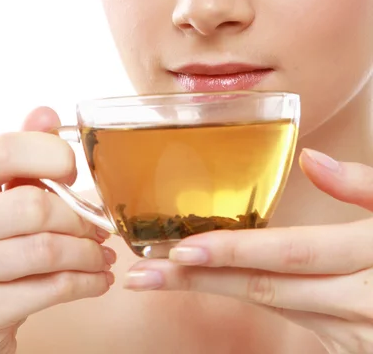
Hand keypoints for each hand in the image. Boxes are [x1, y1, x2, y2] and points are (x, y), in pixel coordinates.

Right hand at [0, 107, 114, 353]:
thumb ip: (19, 155)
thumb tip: (45, 113)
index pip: (2, 151)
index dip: (47, 154)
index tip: (71, 171)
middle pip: (31, 205)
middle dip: (77, 217)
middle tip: (98, 227)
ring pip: (45, 249)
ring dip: (87, 252)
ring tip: (102, 255)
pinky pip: (49, 289)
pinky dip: (86, 283)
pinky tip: (98, 280)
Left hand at [124, 149, 372, 353]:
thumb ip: (366, 187)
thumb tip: (312, 159)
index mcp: (371, 261)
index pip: (288, 255)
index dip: (233, 252)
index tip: (181, 249)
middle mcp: (358, 306)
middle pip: (266, 289)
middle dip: (200, 281)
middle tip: (144, 272)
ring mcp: (352, 333)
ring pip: (272, 307)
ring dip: (216, 292)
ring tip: (166, 277)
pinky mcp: (348, 344)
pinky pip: (292, 319)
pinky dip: (251, 300)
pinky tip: (216, 285)